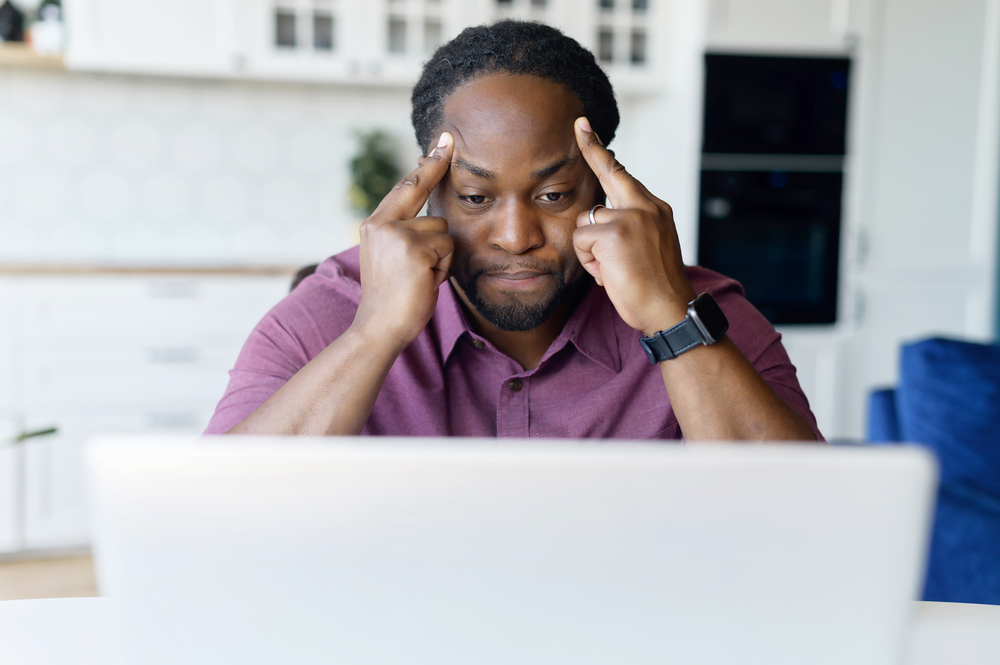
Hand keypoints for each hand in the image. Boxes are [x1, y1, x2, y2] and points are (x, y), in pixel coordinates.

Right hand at [354, 132, 454, 346]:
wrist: (380, 328)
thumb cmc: (394, 298)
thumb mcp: (393, 258)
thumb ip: (406, 233)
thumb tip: (432, 214)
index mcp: (375, 225)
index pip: (404, 187)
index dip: (424, 165)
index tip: (440, 142)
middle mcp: (381, 224)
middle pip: (420, 190)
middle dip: (436, 166)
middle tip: (449, 139)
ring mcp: (396, 235)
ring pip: (442, 228)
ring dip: (441, 253)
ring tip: (423, 275)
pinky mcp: (413, 249)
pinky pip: (447, 247)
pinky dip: (444, 266)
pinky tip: (427, 281)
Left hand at [572, 117, 696, 335]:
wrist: (670, 309)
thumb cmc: (655, 286)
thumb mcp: (648, 246)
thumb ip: (627, 225)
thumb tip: (596, 216)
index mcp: (655, 209)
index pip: (623, 174)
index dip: (600, 150)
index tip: (584, 126)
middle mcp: (646, 206)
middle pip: (607, 174)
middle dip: (592, 149)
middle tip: (580, 124)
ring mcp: (631, 217)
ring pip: (586, 222)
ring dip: (591, 251)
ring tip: (614, 269)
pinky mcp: (614, 232)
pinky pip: (581, 241)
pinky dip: (589, 262)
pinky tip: (609, 273)